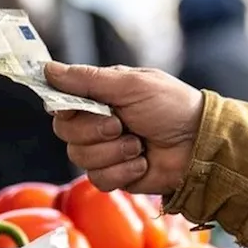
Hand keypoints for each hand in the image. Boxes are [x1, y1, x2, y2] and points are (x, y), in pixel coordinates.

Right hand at [45, 63, 204, 195]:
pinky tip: (142, 162)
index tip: (71, 108)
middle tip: (120, 125)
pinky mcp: (115, 175)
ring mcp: (105, 150)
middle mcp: (97, 122)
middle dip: (94, 131)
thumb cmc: (171, 106)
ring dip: (113, 152)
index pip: (60, 103)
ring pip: (80, 158)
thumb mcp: (131, 85)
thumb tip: (48, 68)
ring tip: (138, 145)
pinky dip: (122, 172)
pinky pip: (99, 179)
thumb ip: (87, 79)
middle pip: (65, 132)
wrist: (200, 144)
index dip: (63, 108)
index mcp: (99, 96)